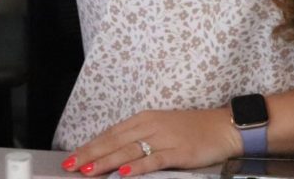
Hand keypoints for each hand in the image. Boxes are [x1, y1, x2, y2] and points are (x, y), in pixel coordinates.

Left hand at [62, 108, 241, 176]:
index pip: (110, 134)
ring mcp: (164, 138)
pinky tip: (123, 174)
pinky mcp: (178, 152)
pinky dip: (137, 167)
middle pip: (114, 141)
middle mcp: (150, 126)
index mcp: (144, 119)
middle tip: (70, 166)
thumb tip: (113, 156)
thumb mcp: (161, 129)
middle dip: (90, 155)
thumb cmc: (191, 130)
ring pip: (129, 151)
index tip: (70, 158)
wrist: (223, 127)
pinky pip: (154, 160)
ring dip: (106, 162)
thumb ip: (138, 140)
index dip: (89, 146)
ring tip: (88, 171)